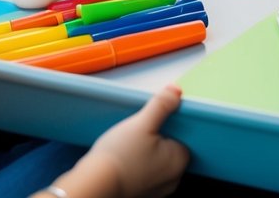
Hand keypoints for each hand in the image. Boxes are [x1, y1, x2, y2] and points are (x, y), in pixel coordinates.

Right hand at [49, 85, 188, 197]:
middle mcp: (172, 178)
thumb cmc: (119, 157)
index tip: (154, 119)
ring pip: (155, 159)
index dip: (169, 124)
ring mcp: (156, 188)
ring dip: (145, 149)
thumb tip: (176, 90)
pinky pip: (143, 170)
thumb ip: (162, 105)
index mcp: (179, 161)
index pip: (184, 136)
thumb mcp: (142, 123)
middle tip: (138, 130)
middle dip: (157, 136)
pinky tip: (124, 155)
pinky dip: (136, 162)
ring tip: (128, 142)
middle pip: (170, 147)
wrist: (93, 185)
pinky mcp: (141, 192)